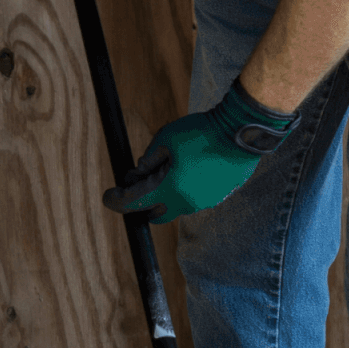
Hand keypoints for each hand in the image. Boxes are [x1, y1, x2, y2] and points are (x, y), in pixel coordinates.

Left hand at [103, 81, 297, 224]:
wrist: (241, 133)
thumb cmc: (202, 132)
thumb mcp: (166, 138)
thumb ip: (149, 160)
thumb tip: (139, 173)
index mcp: (170, 189)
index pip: (135, 202)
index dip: (117, 201)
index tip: (107, 197)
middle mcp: (185, 203)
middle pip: (155, 215)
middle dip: (142, 206)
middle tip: (135, 189)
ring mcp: (203, 204)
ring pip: (175, 207)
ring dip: (164, 196)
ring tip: (164, 172)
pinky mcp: (216, 198)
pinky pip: (192, 200)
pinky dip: (182, 191)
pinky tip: (186, 170)